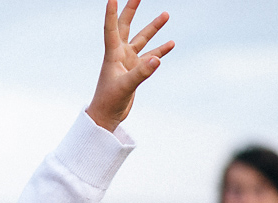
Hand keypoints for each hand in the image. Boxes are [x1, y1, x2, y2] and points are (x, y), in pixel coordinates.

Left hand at [86, 0, 174, 130]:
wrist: (106, 116)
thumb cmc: (109, 101)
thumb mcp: (126, 87)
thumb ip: (141, 72)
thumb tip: (157, 59)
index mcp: (112, 55)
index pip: (111, 29)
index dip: (111, 13)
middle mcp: (119, 54)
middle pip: (125, 27)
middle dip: (131, 10)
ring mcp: (128, 61)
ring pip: (142, 39)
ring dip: (153, 28)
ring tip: (166, 14)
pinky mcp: (135, 70)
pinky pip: (150, 57)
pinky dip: (160, 49)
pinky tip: (171, 43)